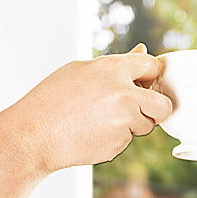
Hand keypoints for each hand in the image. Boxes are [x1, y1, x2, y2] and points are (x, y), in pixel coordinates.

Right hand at [0, 45, 172, 175]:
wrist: (33, 135)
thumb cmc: (51, 101)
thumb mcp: (80, 71)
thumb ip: (115, 65)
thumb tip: (142, 52)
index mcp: (112, 69)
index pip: (152, 65)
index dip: (152, 75)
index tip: (146, 83)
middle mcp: (123, 94)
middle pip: (163, 105)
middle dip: (155, 109)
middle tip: (137, 109)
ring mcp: (122, 121)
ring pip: (144, 126)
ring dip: (131, 125)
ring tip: (98, 121)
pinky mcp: (118, 144)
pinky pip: (127, 140)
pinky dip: (115, 139)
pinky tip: (91, 134)